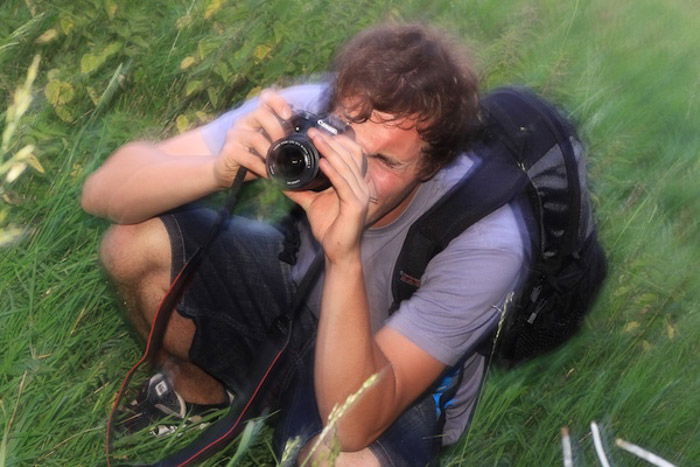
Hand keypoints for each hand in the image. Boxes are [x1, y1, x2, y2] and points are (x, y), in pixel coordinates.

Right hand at [213, 89, 291, 186]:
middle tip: (286, 147)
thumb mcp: (269, 146)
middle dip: (278, 131)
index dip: (278, 102)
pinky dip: (262, 167)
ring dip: (271, 153)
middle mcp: (245, 121)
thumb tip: (308, 143)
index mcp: (256, 117)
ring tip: (279, 164)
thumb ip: (282, 140)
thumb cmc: (252, 157)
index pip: (266, 97)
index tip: (288, 115)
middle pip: (261, 113)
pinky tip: (269, 173)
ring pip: (256, 137)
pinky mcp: (230, 151)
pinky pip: (250, 158)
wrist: (227, 171)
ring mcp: (235, 135)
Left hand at [285, 127, 369, 262]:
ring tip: (316, 140)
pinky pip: (344, 183)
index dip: (337, 140)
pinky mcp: (356, 205)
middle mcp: (361, 185)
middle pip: (350, 155)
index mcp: (354, 182)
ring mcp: (361, 194)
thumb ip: (301, 190)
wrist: (338, 251)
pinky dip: (333, 171)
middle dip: (330, 141)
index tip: (316, 133)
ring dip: (330, 150)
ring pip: (347, 165)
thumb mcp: (312, 203)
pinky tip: (323, 162)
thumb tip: (283, 180)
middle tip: (312, 132)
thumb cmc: (330, 227)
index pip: (351, 154)